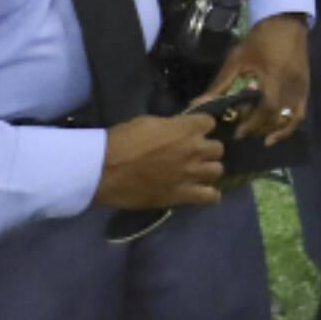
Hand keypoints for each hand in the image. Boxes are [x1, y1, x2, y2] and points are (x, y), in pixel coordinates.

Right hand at [93, 113, 223, 210]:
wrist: (103, 170)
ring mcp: (192, 174)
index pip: (210, 122)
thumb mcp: (148, 122)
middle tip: (191, 155)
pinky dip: (208, 195)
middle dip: (205, 150)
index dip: (200, 127)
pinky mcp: (183, 195)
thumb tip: (179, 130)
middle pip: (217, 148)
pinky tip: (199, 193)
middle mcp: (195, 150)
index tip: (191, 132)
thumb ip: (171, 126)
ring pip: (217, 171)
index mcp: (187, 128)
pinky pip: (211, 197)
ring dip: (207, 171)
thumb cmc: (121, 141)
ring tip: (194, 173)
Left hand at [203, 14, 309, 143]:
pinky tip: (274, 136)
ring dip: (270, 129)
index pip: (267, 108)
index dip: (252, 123)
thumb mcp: (236, 60)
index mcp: (275, 76)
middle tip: (240, 132)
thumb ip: (220, 85)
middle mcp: (291, 86)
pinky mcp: (304, 90)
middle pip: (276, 117)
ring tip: (254, 132)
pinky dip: (288, 128)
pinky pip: (299, 115)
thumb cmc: (259, 41)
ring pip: (288, 120)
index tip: (237, 131)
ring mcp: (300, 89)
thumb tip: (198, 104)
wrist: (285, 25)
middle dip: (258, 128)